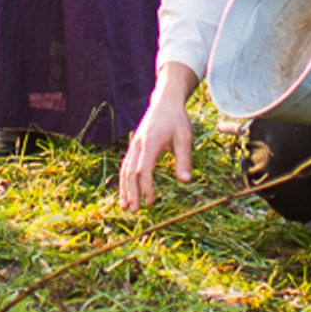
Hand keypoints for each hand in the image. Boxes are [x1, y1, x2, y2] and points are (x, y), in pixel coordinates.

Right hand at [117, 68, 199, 207]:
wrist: (165, 101)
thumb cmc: (177, 119)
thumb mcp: (185, 137)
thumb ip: (184, 159)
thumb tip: (186, 181)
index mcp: (150, 143)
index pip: (144, 170)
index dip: (146, 187)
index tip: (150, 202)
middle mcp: (138, 144)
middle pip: (130, 172)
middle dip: (131, 192)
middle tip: (134, 210)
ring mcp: (134, 144)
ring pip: (125, 169)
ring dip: (124, 188)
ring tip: (125, 206)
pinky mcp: (134, 145)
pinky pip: (126, 164)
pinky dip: (125, 179)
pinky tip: (127, 190)